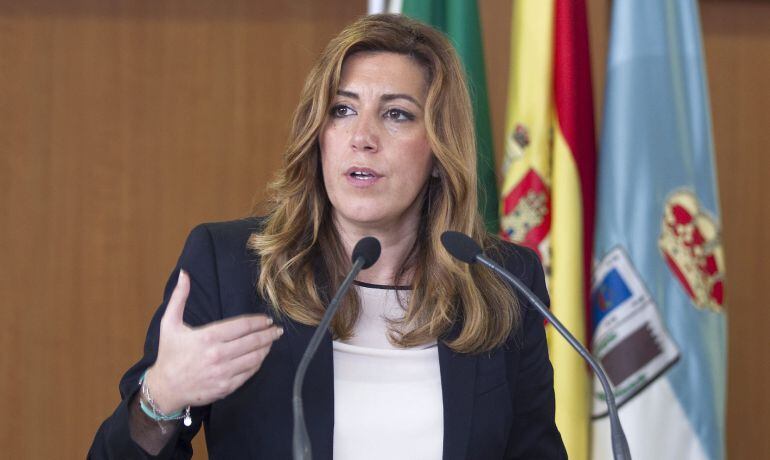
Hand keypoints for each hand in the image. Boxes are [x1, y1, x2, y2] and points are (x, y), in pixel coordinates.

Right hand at [145, 270, 282, 413]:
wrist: (166, 388)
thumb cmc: (170, 354)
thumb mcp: (169, 323)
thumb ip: (179, 297)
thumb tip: (184, 274)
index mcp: (207, 337)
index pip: (242, 326)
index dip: (259, 321)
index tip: (267, 319)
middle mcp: (218, 355)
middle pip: (253, 341)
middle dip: (269, 334)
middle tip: (278, 330)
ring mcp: (223, 372)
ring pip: (255, 357)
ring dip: (266, 348)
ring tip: (271, 341)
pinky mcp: (226, 386)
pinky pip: (249, 373)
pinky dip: (258, 363)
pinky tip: (261, 356)